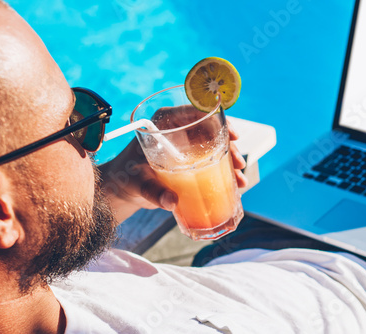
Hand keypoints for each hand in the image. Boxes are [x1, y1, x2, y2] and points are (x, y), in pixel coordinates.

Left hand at [98, 117, 246, 222]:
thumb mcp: (139, 183)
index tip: (233, 136)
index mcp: (163, 122)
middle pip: (210, 130)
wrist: (125, 189)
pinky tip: (235, 184)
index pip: (194, 113)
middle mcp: (177, 130)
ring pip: (214, 146)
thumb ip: (154, 192)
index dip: (217, 121)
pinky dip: (223, 171)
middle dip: (228, 146)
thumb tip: (172, 202)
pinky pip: (210, 161)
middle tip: (238, 165)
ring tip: (240, 180)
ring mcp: (184, 146)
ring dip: (230, 161)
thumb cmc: (127, 178)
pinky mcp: (189, 160)